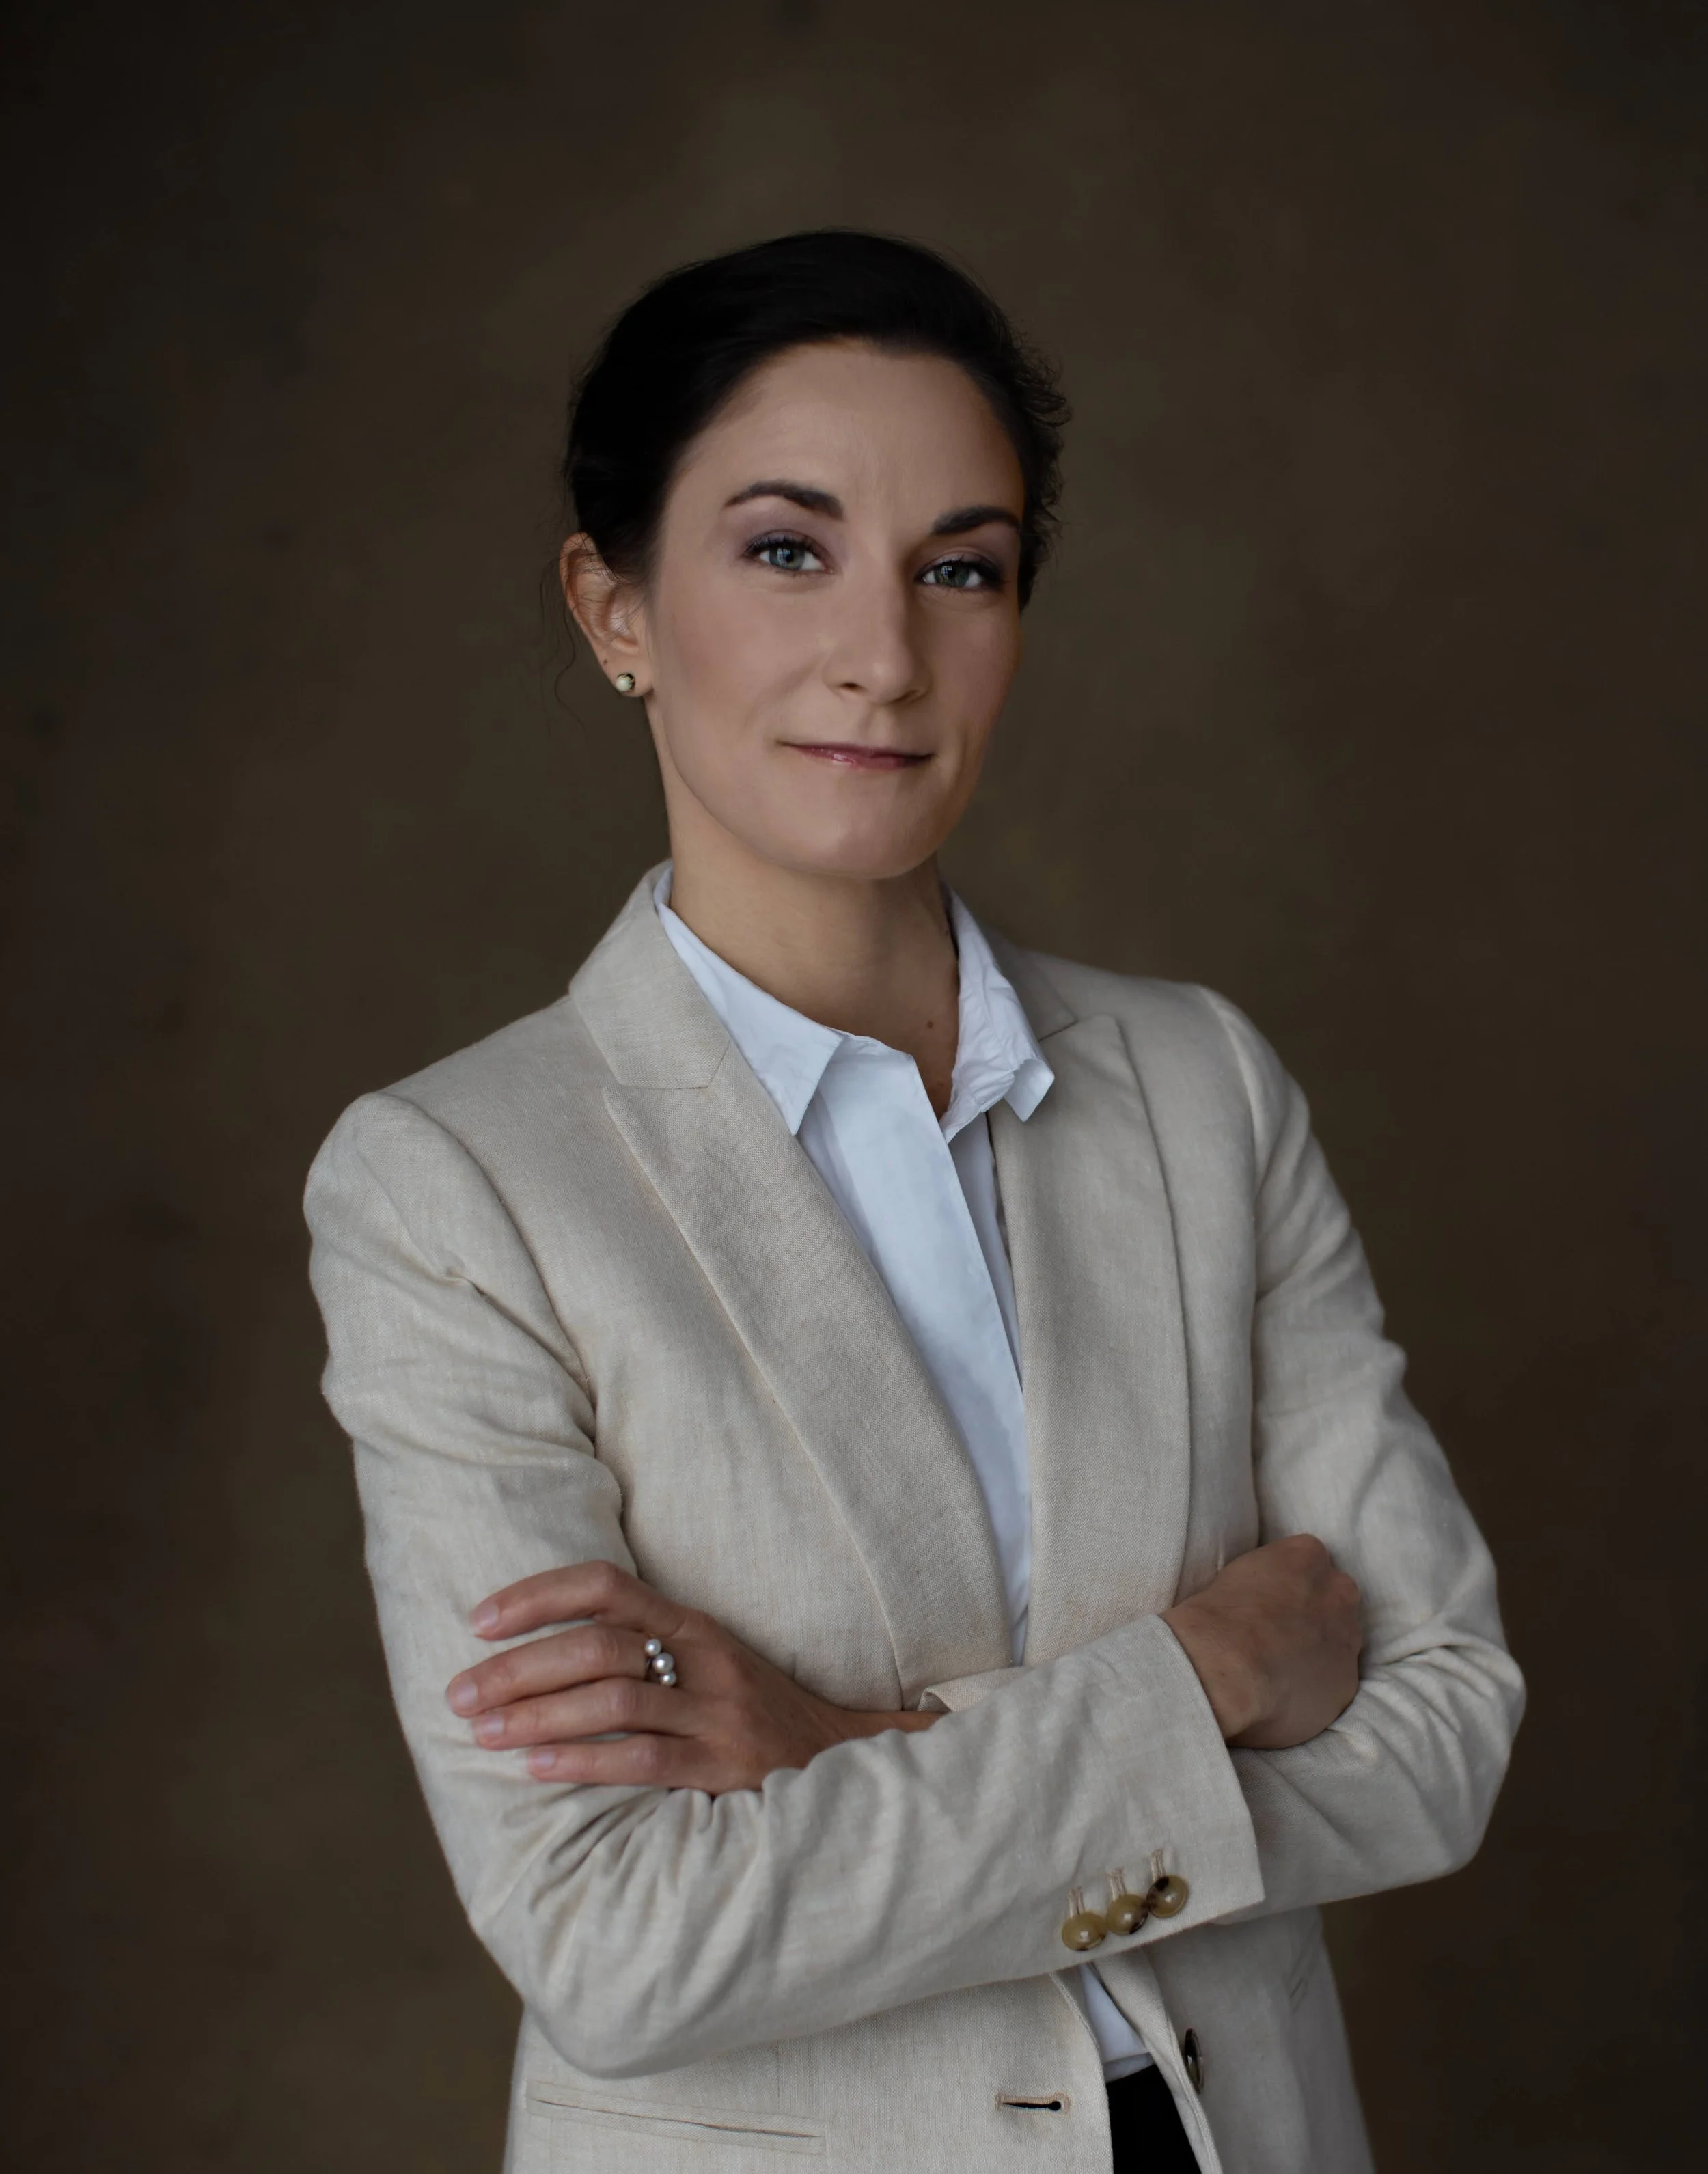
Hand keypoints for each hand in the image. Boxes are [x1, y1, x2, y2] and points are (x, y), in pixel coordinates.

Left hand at [446, 1560, 935, 1794]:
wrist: (841, 1760)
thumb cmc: (748, 1709)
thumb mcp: (704, 1659)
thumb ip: (641, 1645)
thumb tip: (540, 1647)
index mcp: (692, 1623)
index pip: (606, 1584)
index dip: (538, 1595)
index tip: (478, 1620)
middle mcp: (704, 1658)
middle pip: (597, 1645)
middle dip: (518, 1666)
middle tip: (460, 1693)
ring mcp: (716, 1713)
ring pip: (614, 1700)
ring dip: (537, 1716)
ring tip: (484, 1733)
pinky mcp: (724, 1768)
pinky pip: (642, 1759)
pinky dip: (582, 1761)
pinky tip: (537, 1769)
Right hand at [1163, 1534, 1362, 1748]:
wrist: (1225, 1668)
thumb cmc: (1217, 1619)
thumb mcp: (1238, 1574)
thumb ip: (1269, 1581)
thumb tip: (1269, 1601)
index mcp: (1307, 1555)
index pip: (1310, 1561)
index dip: (1290, 1585)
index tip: (1272, 1602)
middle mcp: (1338, 1591)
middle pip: (1335, 1598)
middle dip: (1315, 1614)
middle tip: (1281, 1635)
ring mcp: (1348, 1637)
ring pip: (1340, 1641)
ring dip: (1319, 1651)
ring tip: (1281, 1668)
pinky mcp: (1348, 1681)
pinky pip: (1335, 1681)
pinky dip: (1317, 1686)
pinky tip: (1287, 1692)